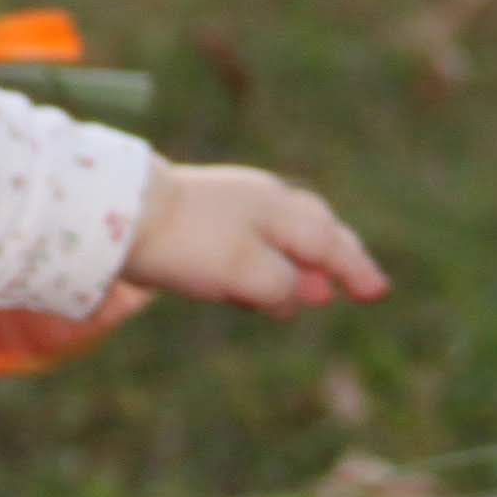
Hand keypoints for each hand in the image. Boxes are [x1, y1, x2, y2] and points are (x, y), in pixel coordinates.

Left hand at [123, 162, 388, 313]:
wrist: (119, 214)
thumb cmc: (187, 242)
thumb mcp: (247, 273)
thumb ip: (283, 286)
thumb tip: (302, 294)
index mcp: (279, 210)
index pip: (330, 243)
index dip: (356, 270)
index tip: (378, 293)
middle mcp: (261, 202)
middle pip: (314, 229)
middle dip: (337, 258)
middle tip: (358, 282)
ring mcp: (231, 207)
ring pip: (283, 234)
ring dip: (303, 262)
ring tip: (315, 290)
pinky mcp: (202, 220)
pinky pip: (252, 242)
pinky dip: (270, 263)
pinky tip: (260, 285)